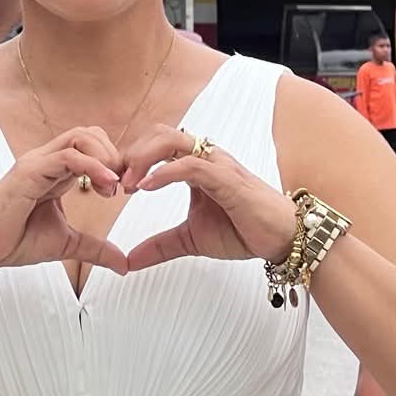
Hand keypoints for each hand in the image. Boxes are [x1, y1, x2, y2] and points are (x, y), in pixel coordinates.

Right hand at [0, 126, 129, 279]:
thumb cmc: (12, 241)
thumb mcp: (66, 244)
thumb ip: (95, 249)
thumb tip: (123, 264)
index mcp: (55, 172)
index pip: (92, 146)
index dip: (114, 162)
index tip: (124, 189)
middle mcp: (46, 161)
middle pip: (90, 133)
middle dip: (114, 154)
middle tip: (121, 186)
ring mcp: (37, 163)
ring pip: (81, 136)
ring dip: (106, 156)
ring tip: (113, 186)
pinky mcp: (29, 171)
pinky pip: (68, 156)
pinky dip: (93, 166)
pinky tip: (106, 185)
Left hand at [117, 125, 298, 270]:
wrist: (283, 239)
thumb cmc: (244, 230)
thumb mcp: (190, 240)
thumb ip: (160, 245)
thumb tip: (129, 260)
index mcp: (196, 166)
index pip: (156, 147)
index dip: (131, 160)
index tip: (113, 185)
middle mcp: (206, 158)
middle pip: (160, 134)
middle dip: (132, 153)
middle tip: (115, 182)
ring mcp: (217, 165)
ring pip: (173, 141)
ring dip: (143, 158)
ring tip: (127, 184)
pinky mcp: (228, 179)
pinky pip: (191, 165)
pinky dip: (165, 172)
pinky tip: (146, 187)